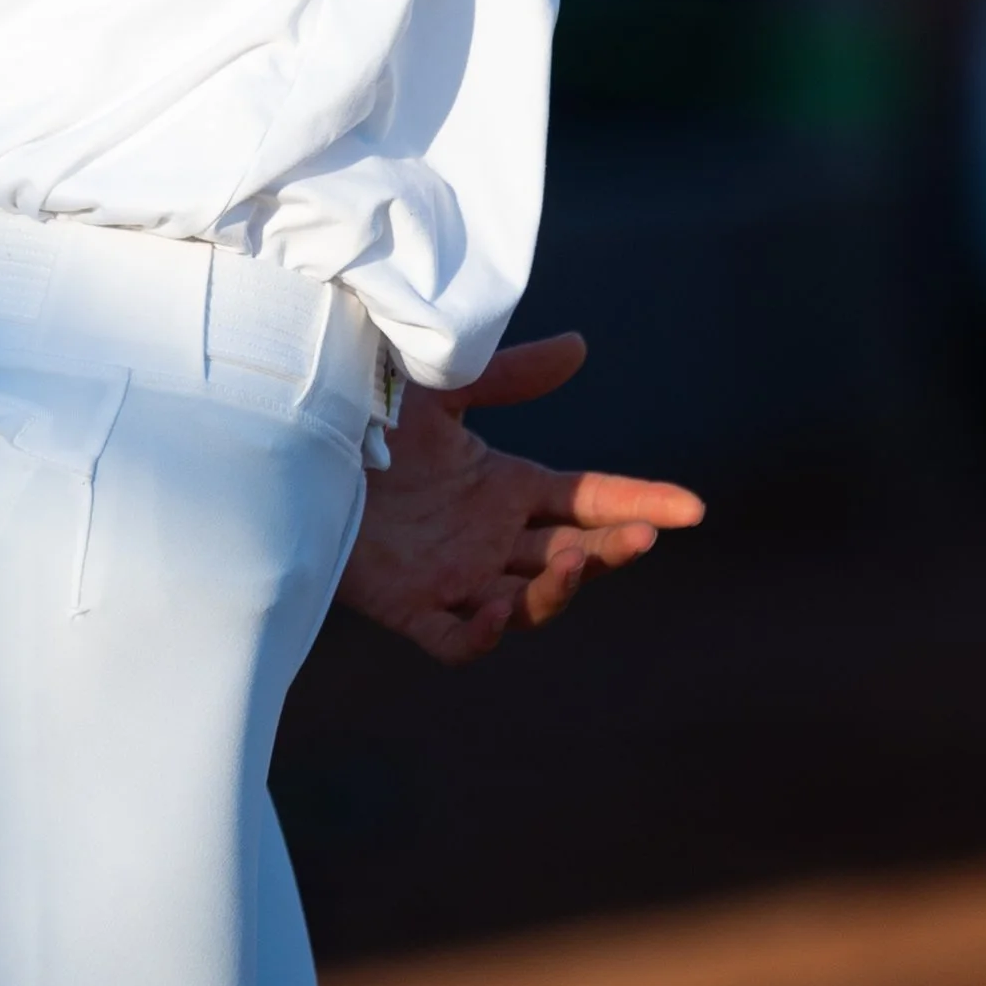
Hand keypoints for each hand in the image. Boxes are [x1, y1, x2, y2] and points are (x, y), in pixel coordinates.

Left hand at [335, 331, 703, 664]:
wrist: (292, 436)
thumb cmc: (367, 409)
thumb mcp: (444, 385)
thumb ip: (510, 375)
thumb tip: (580, 347)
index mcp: (507, 485)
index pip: (591, 499)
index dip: (642, 502)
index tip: (692, 507)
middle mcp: (491, 537)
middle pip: (572, 554)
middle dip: (612, 549)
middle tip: (640, 536)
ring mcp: (453, 576)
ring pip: (525, 602)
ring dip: (557, 589)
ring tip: (574, 560)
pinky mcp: (406, 605)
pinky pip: (452, 639)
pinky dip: (478, 636)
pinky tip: (493, 612)